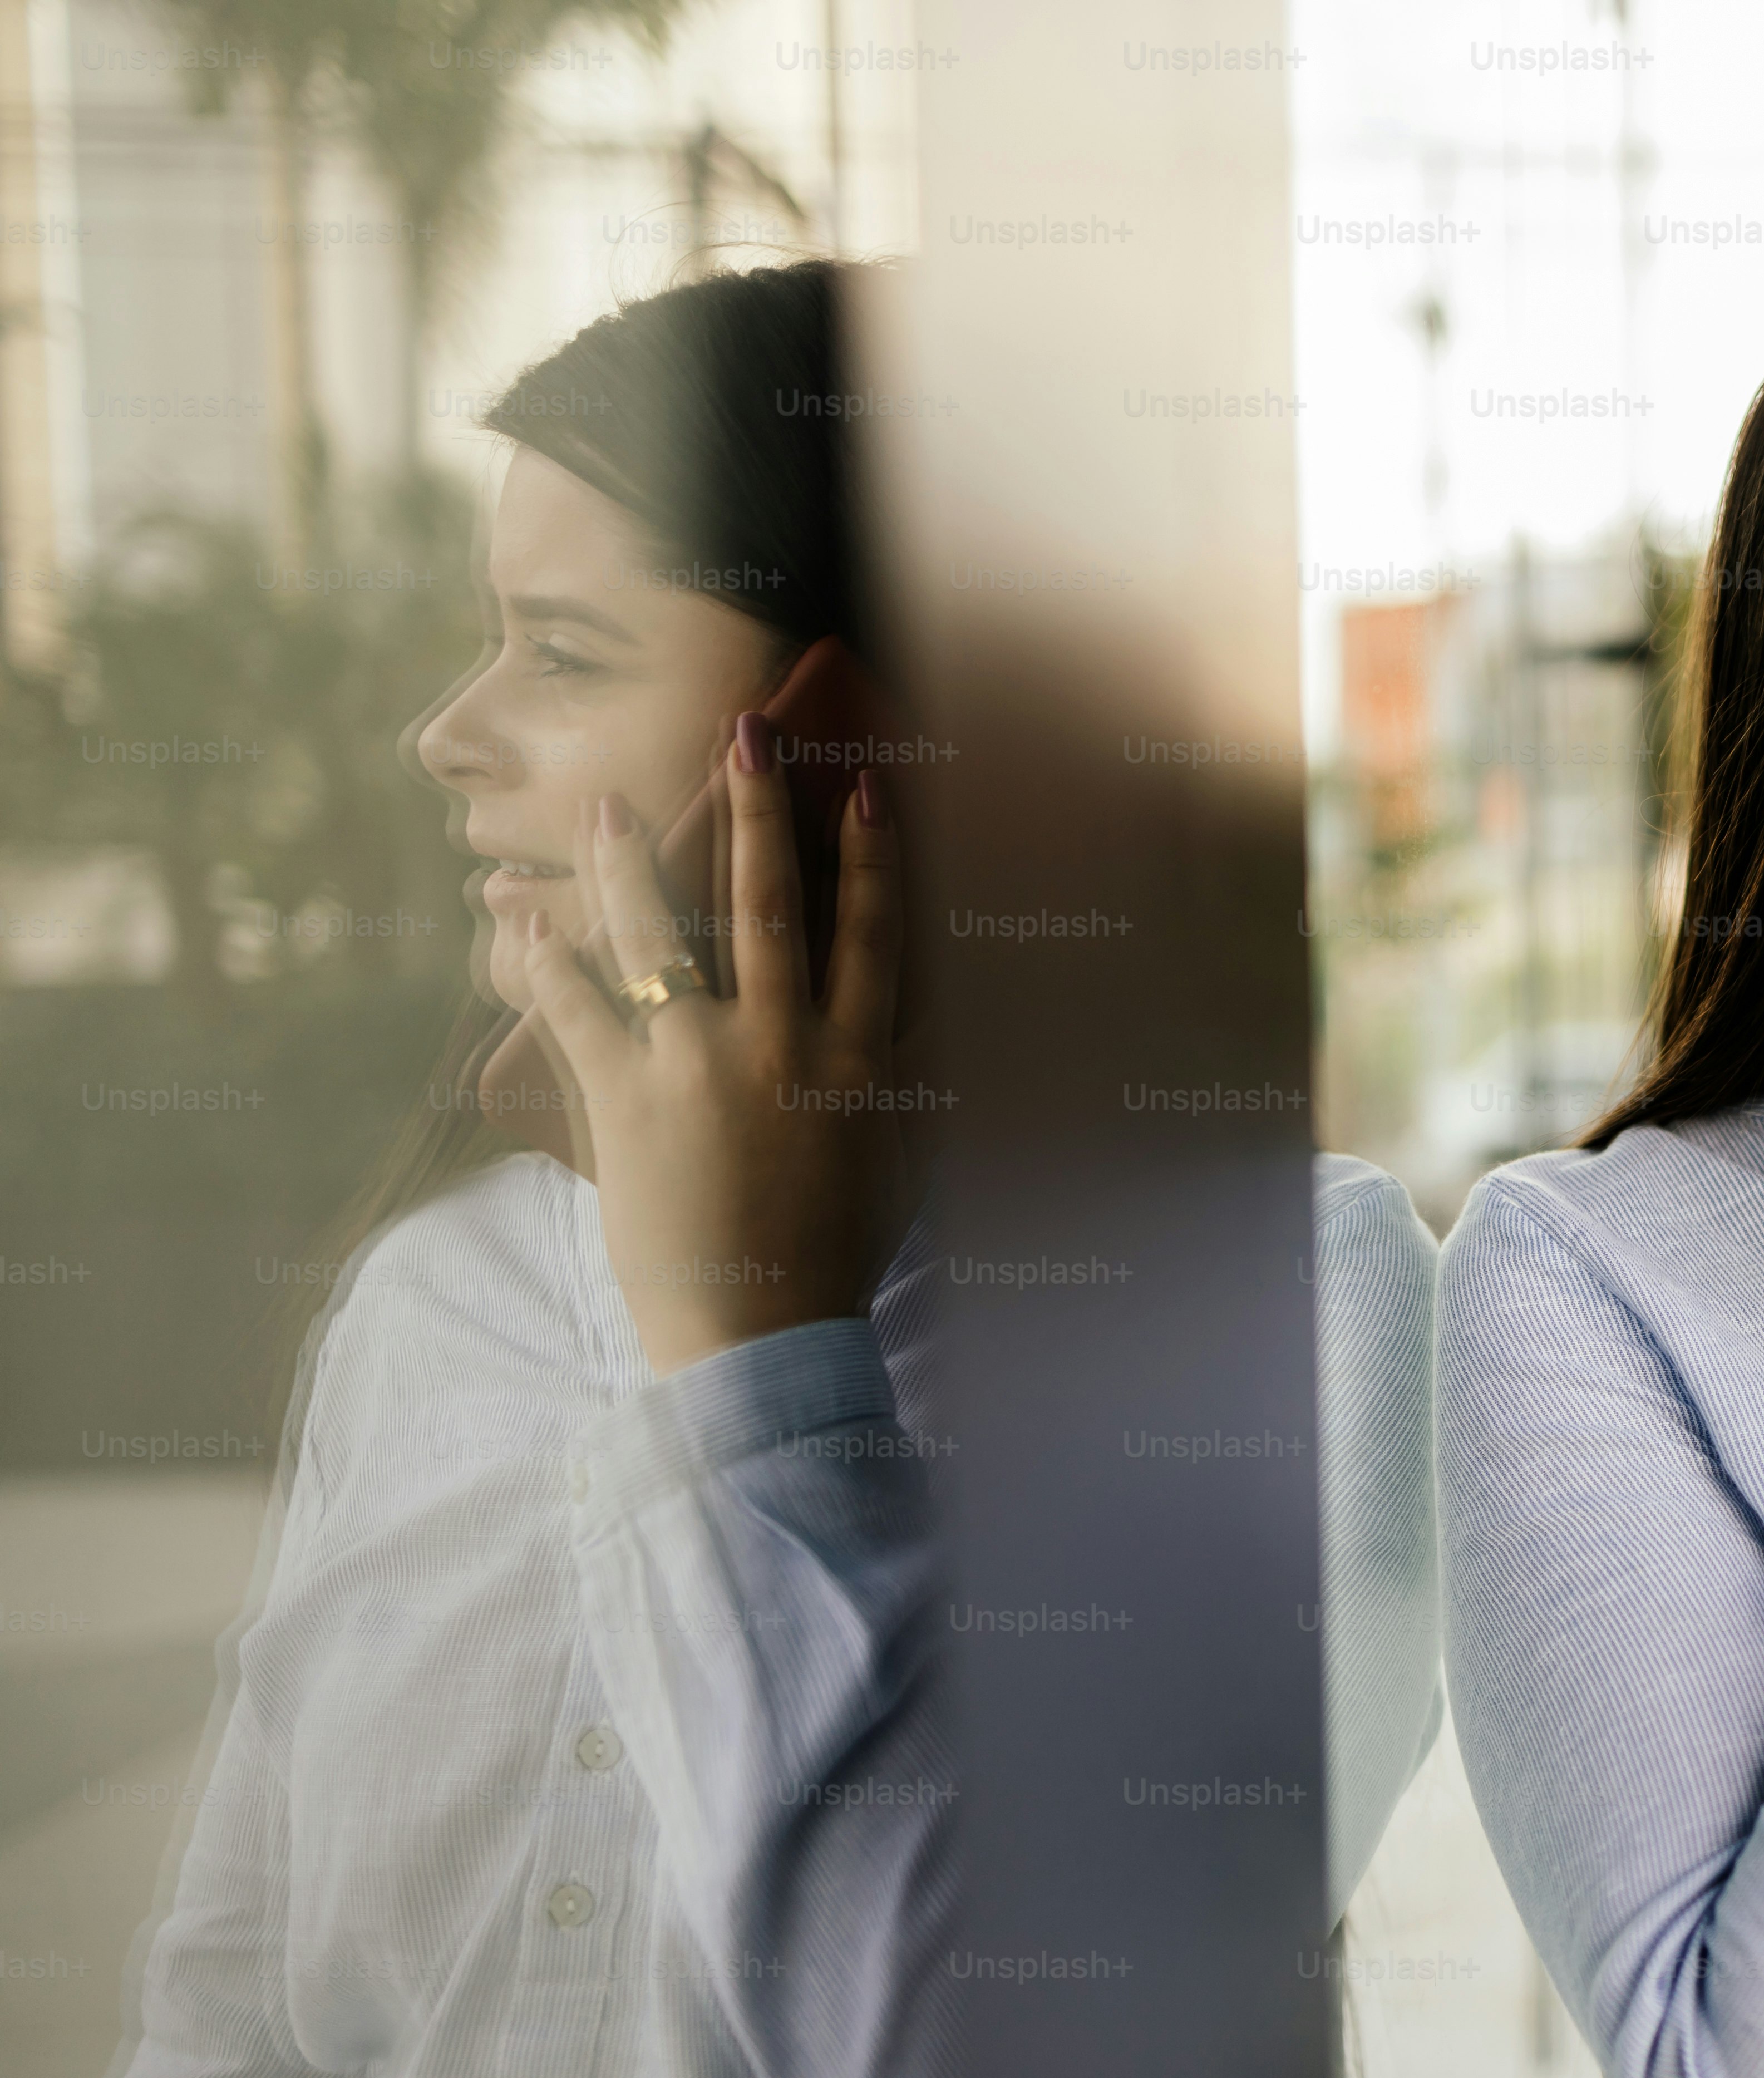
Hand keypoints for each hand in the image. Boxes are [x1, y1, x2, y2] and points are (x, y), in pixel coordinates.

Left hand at [521, 715, 905, 1374]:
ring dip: (629, 864)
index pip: (871, 936)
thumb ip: (899, 1084)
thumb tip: (915, 1023)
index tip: (861, 784)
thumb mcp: (894, 1160)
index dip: (869, 856)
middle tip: (741, 732)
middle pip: (768, 907)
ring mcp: (701, 1070)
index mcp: (856, 1062)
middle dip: (755, 813)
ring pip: (661, 940)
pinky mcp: (628, 1103)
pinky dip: (546, 960)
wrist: (763, 1334)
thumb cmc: (833, 1255)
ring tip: (603, 807)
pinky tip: (524, 917)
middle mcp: (783, 1048)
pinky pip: (577, 1009)